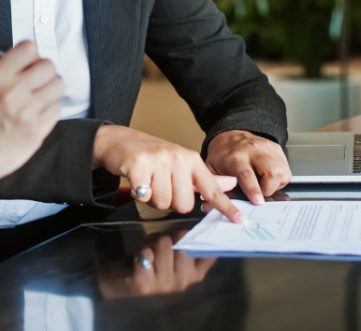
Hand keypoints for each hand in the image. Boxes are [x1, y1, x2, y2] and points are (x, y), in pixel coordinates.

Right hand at [0, 41, 62, 189]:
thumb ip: (5, 70)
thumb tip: (29, 58)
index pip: (28, 48)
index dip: (32, 56)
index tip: (30, 63)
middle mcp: (13, 91)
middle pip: (48, 66)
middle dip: (44, 72)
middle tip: (37, 82)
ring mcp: (27, 111)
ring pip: (57, 85)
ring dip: (50, 91)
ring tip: (37, 101)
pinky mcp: (37, 129)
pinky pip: (57, 109)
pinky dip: (49, 111)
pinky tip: (35, 117)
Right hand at [93, 125, 245, 223]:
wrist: (118, 140)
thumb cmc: (152, 155)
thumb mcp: (181, 163)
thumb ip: (205, 178)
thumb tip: (231, 183)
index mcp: (191, 160)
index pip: (212, 188)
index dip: (227, 207)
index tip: (242, 221)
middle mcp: (177, 158)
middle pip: (183, 204)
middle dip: (169, 201)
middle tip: (159, 185)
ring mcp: (158, 160)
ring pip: (163, 203)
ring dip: (153, 198)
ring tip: (148, 181)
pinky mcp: (138, 164)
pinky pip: (144, 196)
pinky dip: (138, 193)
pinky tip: (136, 180)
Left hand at [98, 231, 216, 298]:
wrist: (122, 280)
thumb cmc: (152, 260)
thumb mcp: (173, 251)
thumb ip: (186, 242)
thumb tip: (199, 227)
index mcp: (194, 274)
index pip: (209, 254)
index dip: (203, 238)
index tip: (196, 231)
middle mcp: (183, 283)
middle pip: (183, 245)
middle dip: (170, 237)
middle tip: (160, 243)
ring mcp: (163, 285)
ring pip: (164, 245)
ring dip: (153, 242)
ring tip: (148, 250)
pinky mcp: (144, 284)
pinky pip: (146, 254)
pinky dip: (141, 250)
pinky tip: (139, 258)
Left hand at [206, 130, 291, 205]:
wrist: (229, 134)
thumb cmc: (221, 155)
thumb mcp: (212, 169)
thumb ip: (214, 186)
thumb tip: (211, 205)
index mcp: (235, 158)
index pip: (247, 175)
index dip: (254, 190)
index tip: (258, 202)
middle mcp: (253, 151)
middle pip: (272, 171)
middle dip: (270, 188)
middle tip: (261, 193)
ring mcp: (267, 148)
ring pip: (283, 171)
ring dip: (276, 184)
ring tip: (264, 184)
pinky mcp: (276, 148)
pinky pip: (286, 169)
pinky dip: (280, 178)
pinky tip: (268, 177)